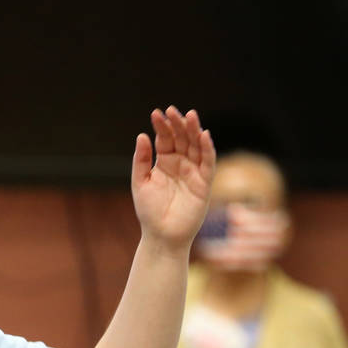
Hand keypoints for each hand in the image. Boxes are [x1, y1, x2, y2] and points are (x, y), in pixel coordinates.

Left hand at [131, 107, 215, 249]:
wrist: (162, 235)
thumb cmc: (149, 211)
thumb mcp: (140, 182)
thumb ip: (141, 160)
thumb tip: (142, 135)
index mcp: (164, 162)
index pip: (165, 139)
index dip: (162, 126)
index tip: (156, 113)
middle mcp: (181, 164)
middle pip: (182, 138)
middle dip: (178, 124)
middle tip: (172, 111)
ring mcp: (194, 172)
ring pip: (196, 146)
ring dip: (194, 130)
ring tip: (189, 116)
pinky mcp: (205, 182)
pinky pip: (208, 162)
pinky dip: (207, 148)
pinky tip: (203, 135)